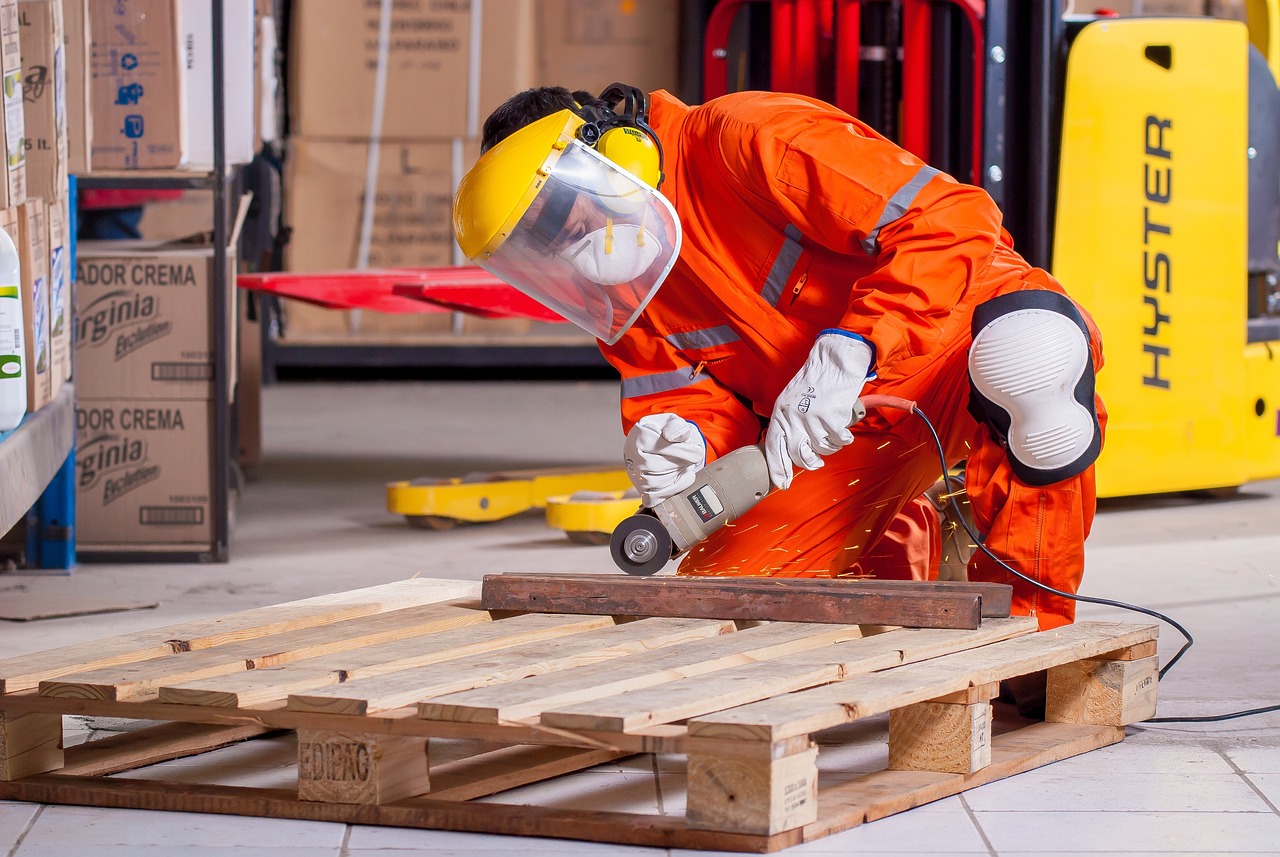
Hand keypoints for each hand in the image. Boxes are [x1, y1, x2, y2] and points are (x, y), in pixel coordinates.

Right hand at [623, 413, 706, 506]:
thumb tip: (671, 436)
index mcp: (640, 435)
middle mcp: (632, 455)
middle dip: (680, 464)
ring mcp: (636, 474)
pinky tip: (680, 480)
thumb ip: (676, 426)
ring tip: (684, 467)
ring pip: (656, 482)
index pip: (660, 446)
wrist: (660, 444)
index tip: (696, 452)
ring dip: (676, 476)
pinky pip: (655, 497)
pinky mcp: (642, 489)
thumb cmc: (667, 433)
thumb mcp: (673, 422)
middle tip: (690, 460)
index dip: (682, 451)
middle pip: (657, 466)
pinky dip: (671, 491)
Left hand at [765, 332, 873, 489]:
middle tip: (817, 460)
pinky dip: (843, 438)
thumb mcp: (791, 400)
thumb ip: (788, 423)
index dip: (778, 469)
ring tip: (831, 433)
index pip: (774, 448)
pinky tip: (842, 429)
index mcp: (780, 413)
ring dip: (829, 446)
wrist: (834, 363)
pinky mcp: (831, 418)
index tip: (783, 483)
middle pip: (798, 455)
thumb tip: (790, 451)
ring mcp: (811, 418)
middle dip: (809, 462)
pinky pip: (838, 442)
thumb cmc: (815, 382)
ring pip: (820, 450)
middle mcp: (793, 417)